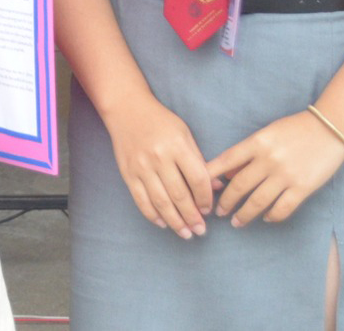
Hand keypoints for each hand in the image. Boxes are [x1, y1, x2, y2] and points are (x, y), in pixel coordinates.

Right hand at [102, 93, 212, 237]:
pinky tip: (163, 223)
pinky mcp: (128, 173)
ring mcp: (141, 167)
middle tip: (201, 231)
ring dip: (175, 222)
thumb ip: (199, 161)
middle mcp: (159, 158)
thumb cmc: (160, 121)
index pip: (197, 180)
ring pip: (161, 202)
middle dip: (192, 217)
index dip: (205, 198)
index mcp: (177, 146)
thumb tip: (216, 187)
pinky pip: (141, 200)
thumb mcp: (185, 135)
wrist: (127, 109)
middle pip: (180, 195)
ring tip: (186, 234)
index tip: (209, 210)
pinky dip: (152, 215)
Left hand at [207, 112, 343, 225]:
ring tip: (237, 222)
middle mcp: (268, 160)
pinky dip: (272, 216)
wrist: (330, 128)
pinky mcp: (303, 187)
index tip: (202, 190)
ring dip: (244, 214)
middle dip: (226, 202)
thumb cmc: (295, 129)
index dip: (210, 176)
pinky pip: (283, 208)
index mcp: (257, 143)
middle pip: (239, 186)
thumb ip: (247, 153)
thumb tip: (227, 174)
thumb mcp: (266, 134)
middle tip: (219, 212)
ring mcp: (286, 175)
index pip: (226, 161)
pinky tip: (266, 218)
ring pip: (258, 201)